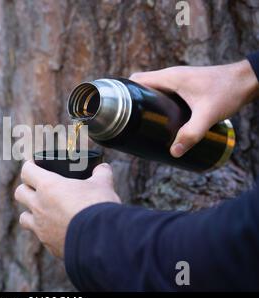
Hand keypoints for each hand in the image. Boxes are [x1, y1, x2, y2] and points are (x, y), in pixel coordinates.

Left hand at [14, 161, 120, 257]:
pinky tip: (59, 230)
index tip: (34, 165)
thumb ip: (101, 173)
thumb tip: (103, 168)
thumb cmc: (98, 207)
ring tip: (44, 211)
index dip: (30, 166)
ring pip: (23, 218)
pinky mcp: (49, 244)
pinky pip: (40, 236)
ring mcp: (41, 227)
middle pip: (20, 193)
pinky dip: (46, 232)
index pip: (27, 171)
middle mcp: (39, 206)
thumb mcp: (103, 185)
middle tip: (38, 188)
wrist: (100, 241)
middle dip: (26, 188)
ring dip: (30, 213)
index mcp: (48, 186)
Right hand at [130, 60, 258, 157]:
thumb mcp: (208, 115)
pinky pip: (164, 91)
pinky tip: (163, 119)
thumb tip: (173, 152)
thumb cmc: (227, 91)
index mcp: (169, 77)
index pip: (136, 80)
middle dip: (134, 102)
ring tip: (143, 124)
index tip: (120, 110)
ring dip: (146, 103)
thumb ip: (191, 134)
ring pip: (153, 89)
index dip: (124, 93)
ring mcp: (178, 79)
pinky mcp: (186, 85)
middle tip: (131, 123)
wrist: (248, 79)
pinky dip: (158, 102)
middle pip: (142, 86)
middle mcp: (171, 75)